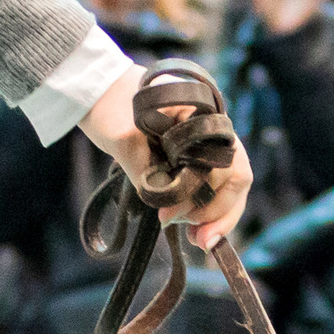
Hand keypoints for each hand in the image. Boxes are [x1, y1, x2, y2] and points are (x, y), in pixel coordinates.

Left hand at [80, 62, 251, 249]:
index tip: (181, 222)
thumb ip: (144, 169)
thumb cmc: (110, 108)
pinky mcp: (193, 161)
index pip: (228, 165)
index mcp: (201, 118)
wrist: (99, 93)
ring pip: (229, 188)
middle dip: (218, 214)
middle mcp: (212, 132)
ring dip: (216, 218)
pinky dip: (207, 212)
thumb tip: (166, 206)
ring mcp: (206, 147)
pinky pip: (213, 189)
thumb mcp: (123, 138)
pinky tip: (194, 231)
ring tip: (196, 240)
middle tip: (196, 240)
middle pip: (235, 180)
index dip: (211, 200)